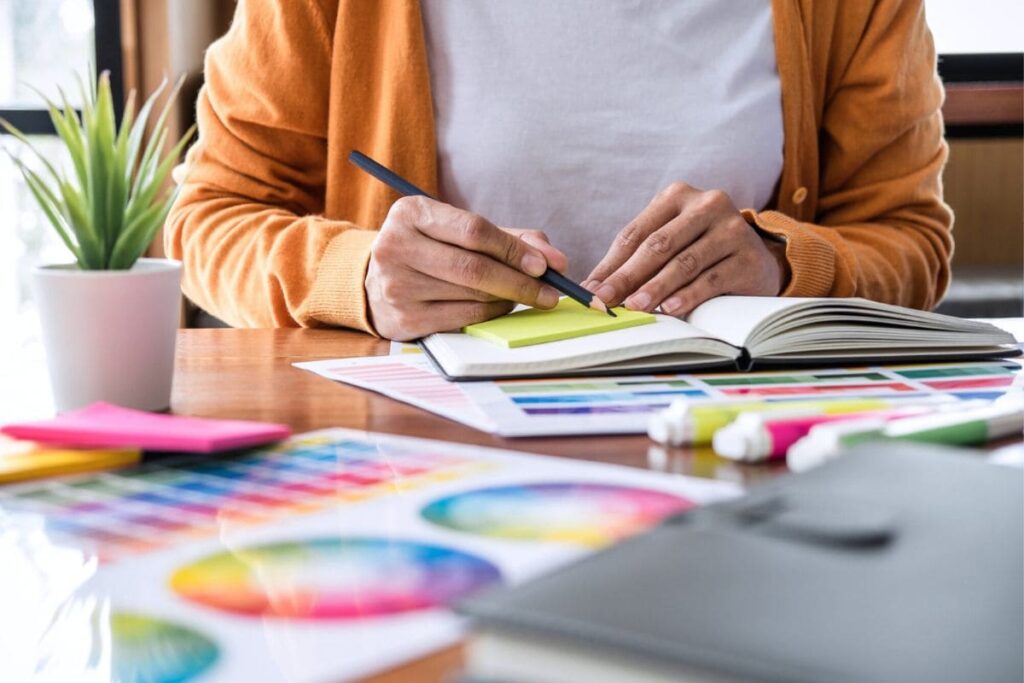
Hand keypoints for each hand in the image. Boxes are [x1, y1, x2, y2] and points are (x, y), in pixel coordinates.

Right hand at [366, 196, 568, 339]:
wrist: (377, 281)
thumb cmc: (431, 250)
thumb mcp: (458, 230)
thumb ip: (509, 237)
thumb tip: (556, 260)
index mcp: (411, 213)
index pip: (473, 230)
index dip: (513, 249)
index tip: (545, 265)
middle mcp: (397, 246)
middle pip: (474, 268)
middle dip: (520, 282)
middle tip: (549, 291)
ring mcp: (397, 285)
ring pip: (472, 295)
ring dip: (508, 298)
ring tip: (523, 295)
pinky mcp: (404, 318)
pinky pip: (463, 317)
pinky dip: (491, 313)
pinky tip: (499, 306)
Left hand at [584, 183, 788, 316]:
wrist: (757, 260)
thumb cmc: (700, 252)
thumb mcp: (668, 245)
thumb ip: (634, 259)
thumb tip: (594, 286)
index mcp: (677, 196)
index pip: (636, 232)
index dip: (612, 264)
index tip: (592, 289)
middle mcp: (706, 204)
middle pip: (658, 244)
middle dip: (628, 276)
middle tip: (607, 300)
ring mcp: (731, 229)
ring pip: (684, 262)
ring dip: (656, 288)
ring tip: (635, 307)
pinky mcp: (748, 256)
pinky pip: (712, 279)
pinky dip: (688, 296)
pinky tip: (670, 309)